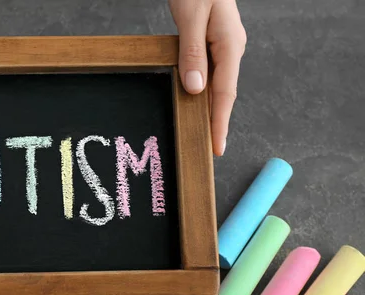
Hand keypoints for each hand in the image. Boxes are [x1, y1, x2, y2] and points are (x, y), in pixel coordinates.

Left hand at [169, 0, 246, 155]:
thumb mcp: (191, 17)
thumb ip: (193, 53)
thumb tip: (195, 88)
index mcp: (229, 44)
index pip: (225, 92)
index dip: (220, 122)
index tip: (217, 147)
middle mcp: (231, 48)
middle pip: (224, 93)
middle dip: (217, 122)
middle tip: (210, 150)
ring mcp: (224, 46)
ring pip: (217, 85)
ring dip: (210, 109)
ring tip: (204, 134)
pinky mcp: (214, 43)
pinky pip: (211, 74)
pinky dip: (204, 92)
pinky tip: (198, 103)